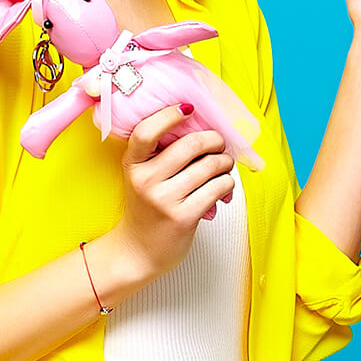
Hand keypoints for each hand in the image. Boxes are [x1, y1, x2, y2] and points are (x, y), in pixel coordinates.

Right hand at [110, 103, 234, 281]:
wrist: (139, 251)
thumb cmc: (147, 209)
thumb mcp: (142, 177)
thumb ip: (161, 154)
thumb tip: (203, 128)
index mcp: (133, 165)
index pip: (146, 132)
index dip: (169, 115)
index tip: (188, 109)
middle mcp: (145, 181)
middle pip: (191, 144)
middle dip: (214, 140)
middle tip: (219, 145)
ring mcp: (164, 200)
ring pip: (211, 165)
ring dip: (225, 163)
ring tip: (223, 168)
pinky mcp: (184, 217)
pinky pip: (218, 187)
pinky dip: (227, 184)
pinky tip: (223, 188)